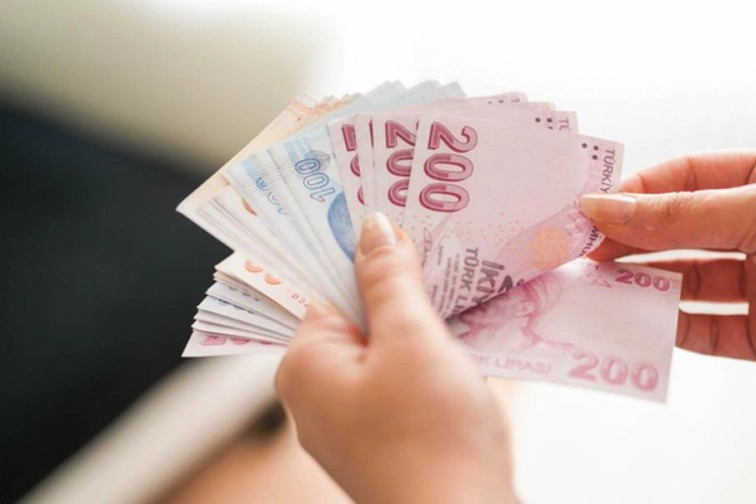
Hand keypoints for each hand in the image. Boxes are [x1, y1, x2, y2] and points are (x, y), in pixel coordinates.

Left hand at [276, 213, 516, 503]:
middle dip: (393, 285)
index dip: (360, 251)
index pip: (325, 288)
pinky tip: (457, 339)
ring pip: (381, 348)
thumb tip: (373, 228)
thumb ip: (388, 279)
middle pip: (355, 317)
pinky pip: (398, 379)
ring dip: (415, 320)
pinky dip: (424, 356)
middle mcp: (318, 396)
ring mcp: (352, 421)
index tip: (392, 216)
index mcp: (305, 367)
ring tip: (452, 284)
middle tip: (433, 244)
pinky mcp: (386, 437)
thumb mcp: (412, 340)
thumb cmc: (432, 437)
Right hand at [581, 152, 755, 359]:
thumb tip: (606, 209)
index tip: (591, 210)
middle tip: (581, 250)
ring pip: (685, 282)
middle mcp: (755, 232)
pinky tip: (634, 323)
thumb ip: (683, 214)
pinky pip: (704, 330)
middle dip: (627, 239)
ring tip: (594, 286)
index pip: (688, 176)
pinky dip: (667, 330)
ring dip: (638, 285)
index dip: (638, 191)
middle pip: (677, 230)